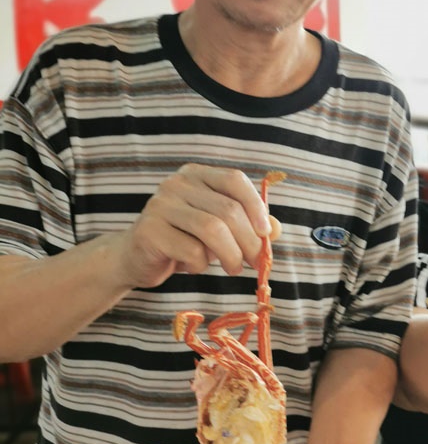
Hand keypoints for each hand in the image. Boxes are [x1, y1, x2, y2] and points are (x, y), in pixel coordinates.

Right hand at [111, 164, 275, 289]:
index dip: (256, 206)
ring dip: (231, 255)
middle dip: (249, 241)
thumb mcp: (218, 230)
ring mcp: (160, 205)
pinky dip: (202, 264)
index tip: (266, 233)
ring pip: (212, 230)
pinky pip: (191, 250)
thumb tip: (276, 230)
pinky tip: (195, 266)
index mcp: (195, 174)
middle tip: (254, 262)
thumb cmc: (182, 241)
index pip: (234, 180)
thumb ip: (247, 226)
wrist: (134, 258)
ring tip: (234, 269)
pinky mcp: (149, 231)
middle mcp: (176, 184)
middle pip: (227, 210)